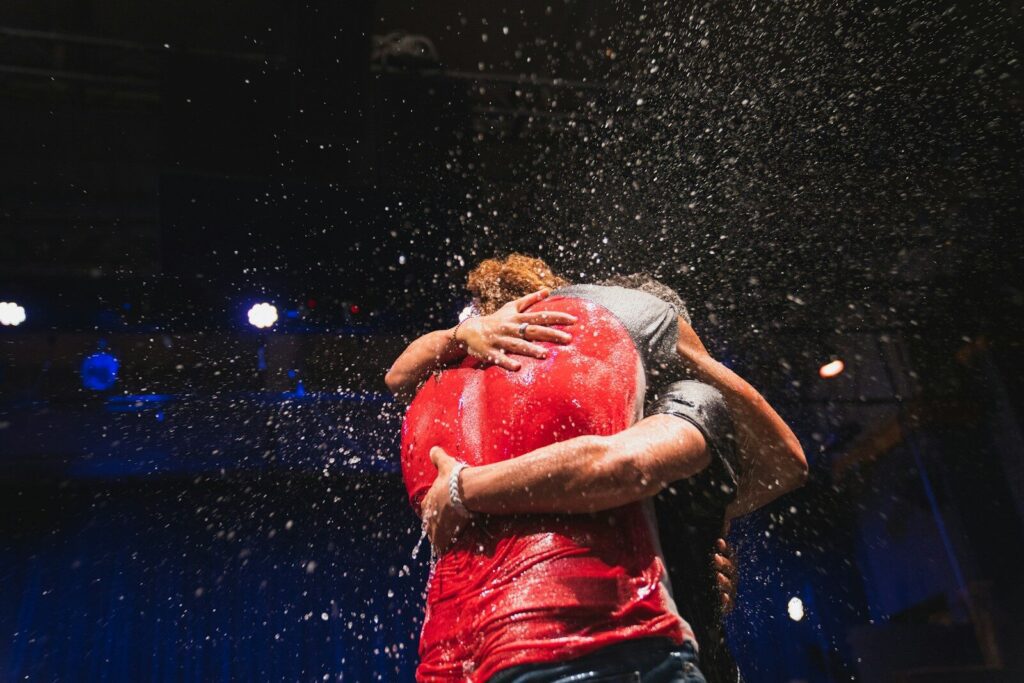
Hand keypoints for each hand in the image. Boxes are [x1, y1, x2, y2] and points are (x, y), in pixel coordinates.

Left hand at [420, 446, 471, 553]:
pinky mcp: (444, 538)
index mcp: (427, 502)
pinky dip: (447, 548)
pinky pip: (443, 547)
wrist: (465, 492)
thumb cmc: (454, 478)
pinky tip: (452, 550)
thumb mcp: (444, 465)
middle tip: (449, 527)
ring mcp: (435, 529)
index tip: (443, 511)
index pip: (427, 509)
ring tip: (451, 541)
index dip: (435, 511)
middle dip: (439, 526)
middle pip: (431, 525)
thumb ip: (438, 457)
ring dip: (443, 539)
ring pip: (436, 537)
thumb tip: (433, 448)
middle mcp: (428, 517)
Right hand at [457, 289, 575, 370]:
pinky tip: (518, 367)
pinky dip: (508, 362)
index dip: (557, 317)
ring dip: (531, 349)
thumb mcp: (511, 307)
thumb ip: (530, 300)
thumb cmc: (495, 320)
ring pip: (517, 345)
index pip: (541, 316)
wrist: (469, 331)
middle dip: (551, 334)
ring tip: (545, 354)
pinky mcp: (491, 352)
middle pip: (533, 331)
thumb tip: (547, 290)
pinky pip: (500, 358)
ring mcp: (500, 340)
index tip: (574, 320)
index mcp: (517, 318)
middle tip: (569, 339)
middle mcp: (511, 328)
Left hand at [713, 537, 737, 613]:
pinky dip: (726, 602)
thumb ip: (720, 544)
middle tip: (716, 558)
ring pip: (730, 586)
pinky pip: (729, 605)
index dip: (726, 549)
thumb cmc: (707, 576)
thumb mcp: (711, 559)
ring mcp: (730, 592)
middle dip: (724, 563)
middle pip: (731, 570)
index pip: (730, 555)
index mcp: (728, 566)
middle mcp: (731, 578)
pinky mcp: (726, 607)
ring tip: (717, 575)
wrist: (708, 605)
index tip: (719, 541)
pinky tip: (722, 596)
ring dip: (724, 581)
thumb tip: (726, 522)